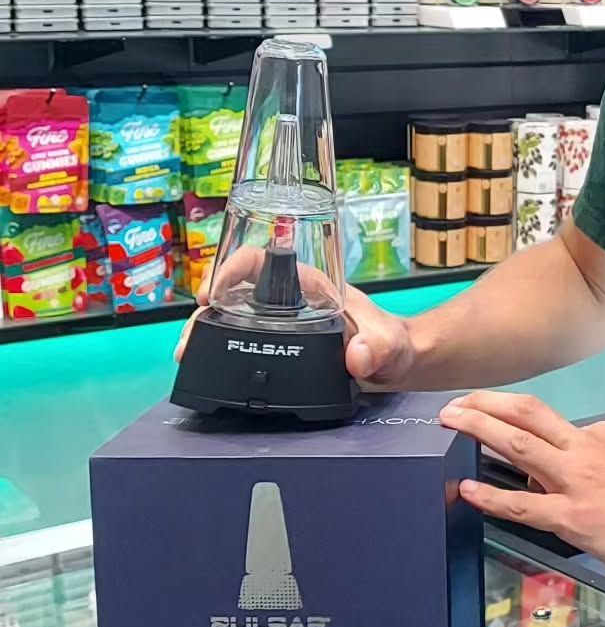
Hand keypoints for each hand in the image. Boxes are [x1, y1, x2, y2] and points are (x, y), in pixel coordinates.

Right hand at [173, 245, 415, 390]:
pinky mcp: (277, 348)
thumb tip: (356, 354)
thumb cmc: (394, 345)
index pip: (263, 259)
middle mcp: (290, 299)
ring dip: (205, 330)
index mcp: (311, 284)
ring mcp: (281, 324)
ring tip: (187, 353)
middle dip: (206, 308)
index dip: (231, 268)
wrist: (394, 367)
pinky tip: (205, 366)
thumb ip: (379, 349)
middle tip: (189, 335)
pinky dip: (218, 349)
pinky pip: (240, 341)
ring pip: (232, 317)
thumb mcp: (390, 346)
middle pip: (236, 290)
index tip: (212, 292)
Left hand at [439, 391, 604, 585]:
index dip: (523, 429)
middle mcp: (586, 447)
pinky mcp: (574, 516)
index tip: (502, 431)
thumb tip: (573, 478)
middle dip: (487, 403)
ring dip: (479, 428)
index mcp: (603, 435)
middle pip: (527, 414)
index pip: (554, 427)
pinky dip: (490, 496)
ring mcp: (577, 480)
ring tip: (450, 421)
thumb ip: (604, 463)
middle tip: (456, 401)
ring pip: (517, 445)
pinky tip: (467, 491)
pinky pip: (522, 504)